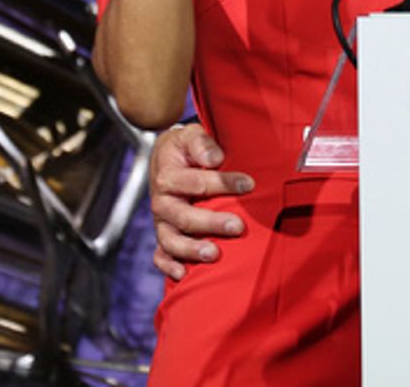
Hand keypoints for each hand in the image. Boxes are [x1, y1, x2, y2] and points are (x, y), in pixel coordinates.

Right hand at [149, 124, 253, 280]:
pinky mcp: (163, 235)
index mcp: (168, 176)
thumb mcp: (190, 135)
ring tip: (214, 254)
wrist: (167, 157)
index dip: (223, 183)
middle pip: (184, 216)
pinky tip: (184, 275)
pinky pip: (160, 255)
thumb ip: (201, 143)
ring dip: (192, 249)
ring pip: (171, 240)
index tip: (249, 184)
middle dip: (211, 223)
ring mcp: (162, 221)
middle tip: (238, 226)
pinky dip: (169, 266)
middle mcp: (162, 202)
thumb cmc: (185, 147)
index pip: (197, 182)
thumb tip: (215, 158)